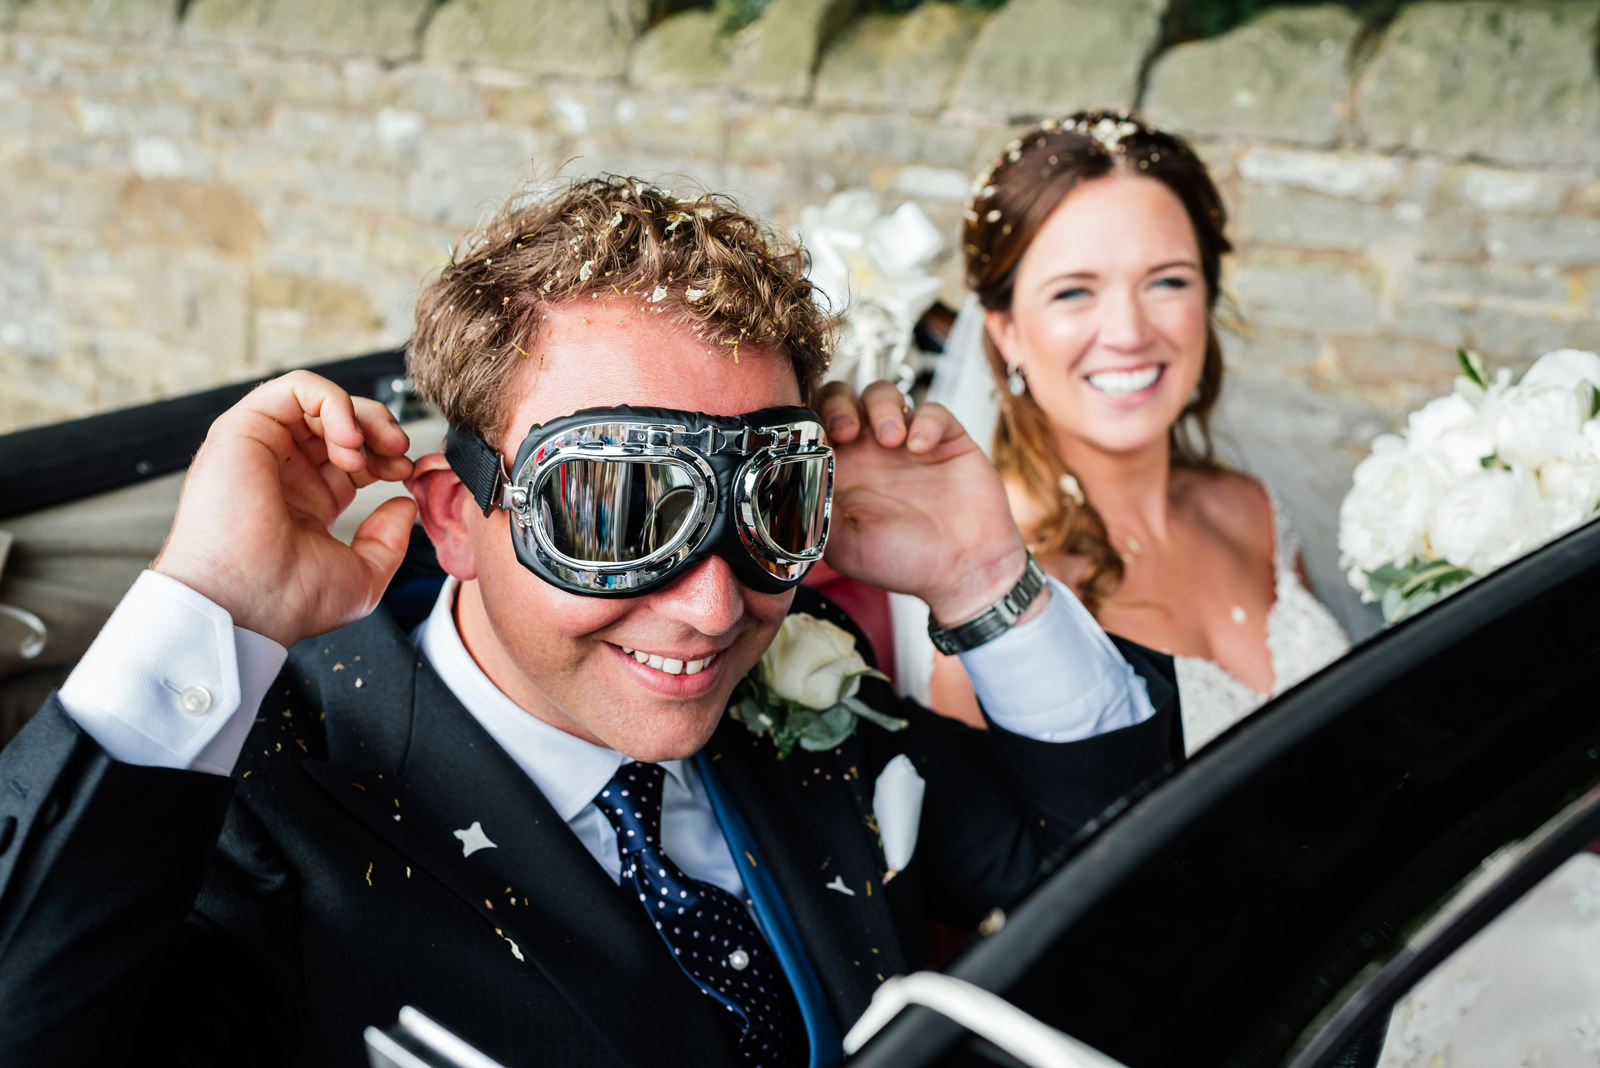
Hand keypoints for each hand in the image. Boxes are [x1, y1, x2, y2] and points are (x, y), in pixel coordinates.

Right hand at [152, 371, 417, 647]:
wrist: (245, 605)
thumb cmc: (291, 601)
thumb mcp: (363, 575)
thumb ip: (389, 540)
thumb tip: (403, 506)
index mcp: (308, 500)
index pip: (354, 456)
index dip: (387, 457)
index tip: (408, 474)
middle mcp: (283, 471)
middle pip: (340, 423)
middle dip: (381, 430)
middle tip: (401, 451)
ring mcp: (262, 448)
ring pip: (320, 401)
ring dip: (361, 416)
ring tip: (375, 449)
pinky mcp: (243, 429)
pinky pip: (294, 388)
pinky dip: (332, 401)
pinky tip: (349, 438)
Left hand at [818, 380, 1044, 625]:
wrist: (964, 573)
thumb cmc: (904, 563)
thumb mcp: (843, 546)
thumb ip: (815, 513)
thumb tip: (790, 483)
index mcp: (842, 472)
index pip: (813, 427)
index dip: (810, 423)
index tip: (817, 441)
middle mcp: (870, 452)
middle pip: (842, 397)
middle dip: (839, 403)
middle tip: (847, 430)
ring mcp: (907, 442)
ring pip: (883, 393)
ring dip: (880, 406)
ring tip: (890, 439)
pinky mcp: (945, 439)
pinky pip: (932, 409)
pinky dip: (925, 420)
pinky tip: (921, 448)